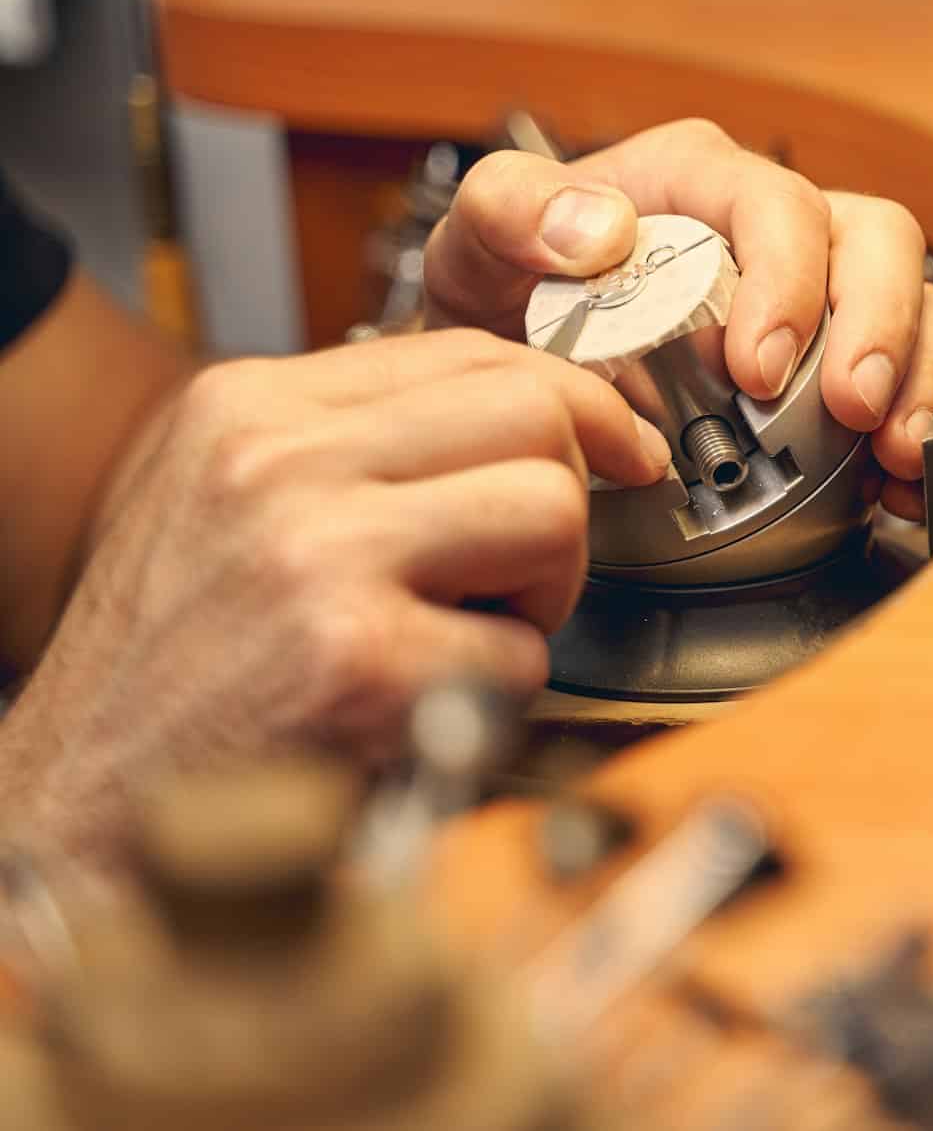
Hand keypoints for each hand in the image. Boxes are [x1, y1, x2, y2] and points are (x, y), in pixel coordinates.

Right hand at [0, 331, 668, 868]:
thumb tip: (529, 417)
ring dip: (546, 593)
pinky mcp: (358, 663)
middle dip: (570, 495)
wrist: (85, 811)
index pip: (473, 350)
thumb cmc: (173, 671)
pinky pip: (525, 654)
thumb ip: (360, 448)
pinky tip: (430, 712)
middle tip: (533, 568)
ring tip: (470, 639)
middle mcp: (277, 463)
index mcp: (252, 409)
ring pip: (552, 512)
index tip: (617, 448)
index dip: (575, 401)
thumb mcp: (233, 503)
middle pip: (533, 412)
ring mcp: (316, 556)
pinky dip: (502, 699)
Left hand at [421, 119, 932, 518]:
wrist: (515, 370)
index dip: (790, 280)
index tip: (758, 366)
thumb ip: (514, 210)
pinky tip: (894, 485)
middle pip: (878, 241)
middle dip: (882, 327)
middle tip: (852, 408)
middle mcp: (777, 226)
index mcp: (701, 181)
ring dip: (919, 381)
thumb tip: (597, 229)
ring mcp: (819, 291)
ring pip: (915, 304)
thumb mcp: (477, 241)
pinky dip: (915, 428)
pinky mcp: (837, 357)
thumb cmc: (507, 292)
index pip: (779, 204)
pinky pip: (909, 374)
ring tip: (896, 453)